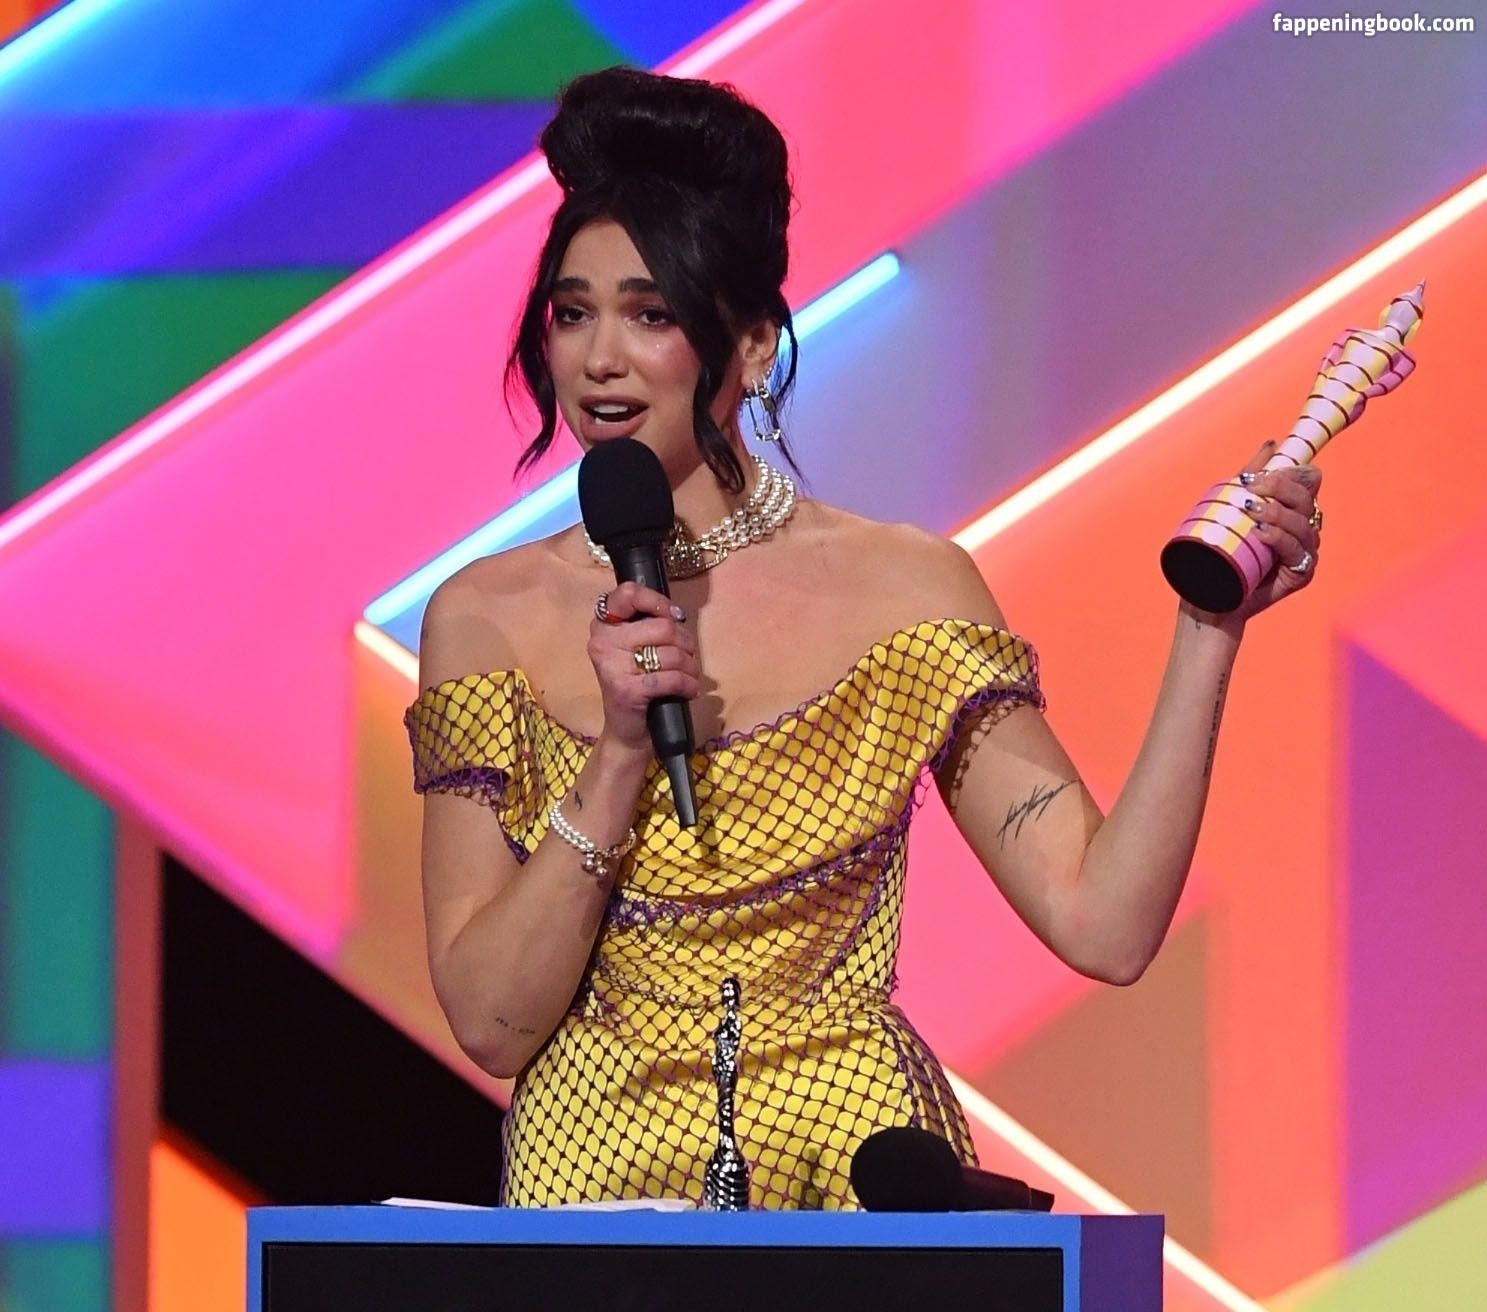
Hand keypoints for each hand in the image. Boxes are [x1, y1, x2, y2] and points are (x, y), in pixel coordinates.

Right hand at [588, 582, 700, 752]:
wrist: (627, 731)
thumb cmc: (637, 684)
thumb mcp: (636, 648)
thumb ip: (649, 625)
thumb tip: (677, 615)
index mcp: (603, 625)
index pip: (628, 593)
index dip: (658, 601)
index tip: (674, 616)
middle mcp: (602, 642)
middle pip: (662, 627)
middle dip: (685, 642)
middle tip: (686, 657)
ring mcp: (612, 666)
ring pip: (671, 653)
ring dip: (690, 666)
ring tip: (689, 676)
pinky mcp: (627, 690)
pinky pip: (671, 677)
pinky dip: (688, 684)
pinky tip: (689, 690)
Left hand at [1228, 439, 1323, 623]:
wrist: (1209, 594)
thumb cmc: (1223, 549)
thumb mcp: (1232, 506)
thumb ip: (1254, 475)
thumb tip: (1271, 444)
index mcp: (1293, 509)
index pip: (1307, 480)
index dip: (1288, 472)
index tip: (1255, 475)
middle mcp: (1304, 528)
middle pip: (1306, 498)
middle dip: (1279, 488)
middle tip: (1248, 488)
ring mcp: (1304, 551)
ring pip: (1303, 524)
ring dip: (1277, 513)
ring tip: (1251, 511)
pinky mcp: (1301, 574)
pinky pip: (1297, 551)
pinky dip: (1279, 539)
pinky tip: (1262, 533)